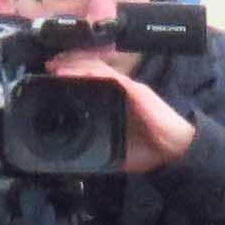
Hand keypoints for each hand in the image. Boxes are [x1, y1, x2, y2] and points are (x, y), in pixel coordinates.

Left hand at [44, 48, 194, 173]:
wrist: (175, 151)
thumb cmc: (150, 150)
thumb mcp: (116, 150)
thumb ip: (100, 149)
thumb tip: (80, 160)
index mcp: (117, 100)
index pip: (92, 80)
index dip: (72, 74)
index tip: (53, 74)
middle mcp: (122, 89)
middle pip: (92, 69)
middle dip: (70, 63)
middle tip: (49, 64)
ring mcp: (129, 88)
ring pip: (98, 68)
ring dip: (76, 64)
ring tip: (56, 64)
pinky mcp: (136, 91)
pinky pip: (111, 77)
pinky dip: (92, 72)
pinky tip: (77, 71)